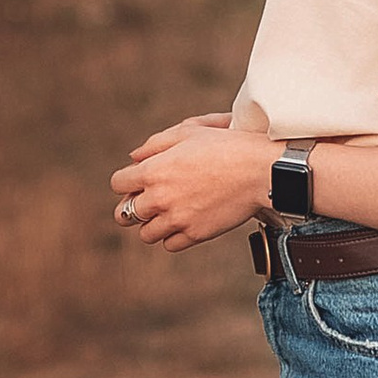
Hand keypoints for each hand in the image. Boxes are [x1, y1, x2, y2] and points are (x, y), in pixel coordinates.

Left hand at [111, 114, 268, 251]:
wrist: (260, 170)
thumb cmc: (227, 145)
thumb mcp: (188, 132)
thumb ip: (155, 144)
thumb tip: (134, 158)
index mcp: (153, 170)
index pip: (118, 184)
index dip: (127, 180)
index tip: (139, 180)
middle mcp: (159, 198)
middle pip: (124, 214)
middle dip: (133, 206)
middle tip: (147, 201)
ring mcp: (177, 219)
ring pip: (145, 234)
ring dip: (152, 223)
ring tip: (168, 212)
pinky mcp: (195, 235)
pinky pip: (169, 245)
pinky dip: (173, 236)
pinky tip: (185, 221)